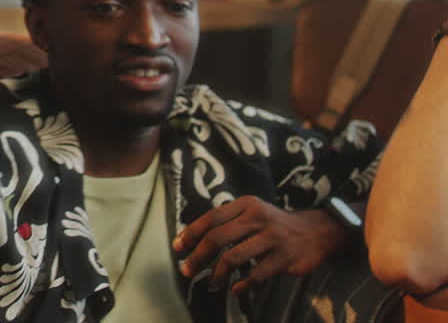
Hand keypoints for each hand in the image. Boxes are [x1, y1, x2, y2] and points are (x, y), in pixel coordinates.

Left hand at [173, 195, 347, 294]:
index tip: (178, 248)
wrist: (318, 231)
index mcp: (246, 204)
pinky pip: (256, 275)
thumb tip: (192, 239)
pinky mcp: (285, 258)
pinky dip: (242, 286)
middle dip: (198, 256)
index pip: (211, 218)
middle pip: (217, 238)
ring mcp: (273, 238)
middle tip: (187, 269)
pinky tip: (235, 290)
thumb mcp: (252, 213)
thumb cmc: (274, 224)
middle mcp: (258, 218)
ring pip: (234, 257)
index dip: (191, 234)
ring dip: (218, 274)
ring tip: (213, 282)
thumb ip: (227, 222)